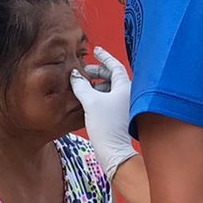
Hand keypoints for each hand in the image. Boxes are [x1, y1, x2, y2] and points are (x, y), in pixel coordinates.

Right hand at [70, 47, 138, 180]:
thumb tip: (74, 76)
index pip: (115, 66)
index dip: (105, 57)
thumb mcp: (90, 102)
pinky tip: (87, 98)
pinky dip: (98, 95)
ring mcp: (124, 106)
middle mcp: (127, 95)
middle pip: (113, 76)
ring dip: (97, 84)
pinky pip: (109, 99)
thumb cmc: (106, 126)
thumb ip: (81, 86)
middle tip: (83, 71)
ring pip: (110, 88)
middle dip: (98, 72)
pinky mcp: (119, 116)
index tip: (96, 51)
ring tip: (83, 85)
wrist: (114, 152)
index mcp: (125, 87)